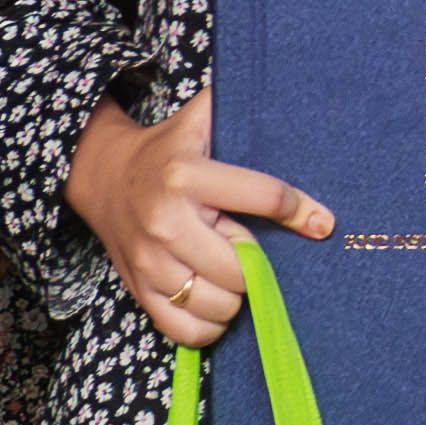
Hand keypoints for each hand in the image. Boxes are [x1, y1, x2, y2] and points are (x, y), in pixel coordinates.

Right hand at [65, 90, 331, 343]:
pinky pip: (186, 331)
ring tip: (231, 272)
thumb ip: (242, 107)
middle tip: (245, 243)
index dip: (301, 211)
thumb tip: (301, 93)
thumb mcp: (202, 119)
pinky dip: (210, 326)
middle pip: (242, 266)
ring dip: (237, 295)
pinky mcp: (138, 290)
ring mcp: (150, 261)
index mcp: (187, 175)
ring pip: (219, 304)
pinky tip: (215, 302)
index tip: (322, 222)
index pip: (265, 197)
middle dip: (256, 260)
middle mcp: (166, 221)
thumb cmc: (168, 148)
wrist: (103, 175)